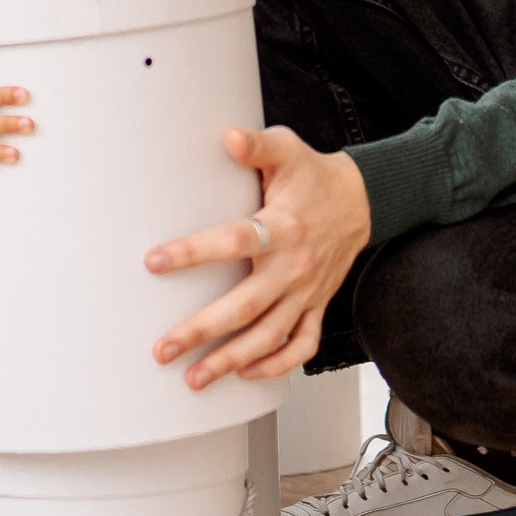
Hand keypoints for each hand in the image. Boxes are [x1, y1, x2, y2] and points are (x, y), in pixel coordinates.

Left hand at [144, 126, 371, 389]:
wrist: (363, 201)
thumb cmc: (314, 176)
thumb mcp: (287, 151)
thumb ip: (257, 146)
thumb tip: (229, 136)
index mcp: (282, 227)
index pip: (234, 241)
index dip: (193, 252)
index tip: (153, 261)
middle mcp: (294, 267)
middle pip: (245, 307)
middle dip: (202, 332)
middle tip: (164, 349)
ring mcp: (307, 292)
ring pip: (269, 337)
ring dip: (231, 361)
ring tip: (194, 379)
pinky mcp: (316, 305)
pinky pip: (301, 346)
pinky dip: (276, 365)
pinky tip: (246, 373)